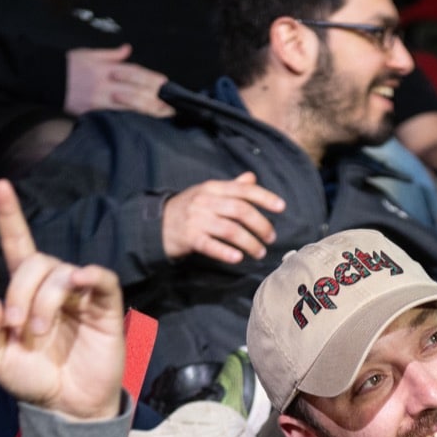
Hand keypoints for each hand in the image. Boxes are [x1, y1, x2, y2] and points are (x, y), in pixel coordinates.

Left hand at [0, 180, 125, 421]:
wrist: (66, 406)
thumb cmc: (32, 378)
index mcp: (24, 291)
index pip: (17, 243)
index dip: (8, 215)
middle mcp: (52, 285)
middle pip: (34, 261)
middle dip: (19, 290)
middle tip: (16, 326)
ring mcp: (79, 294)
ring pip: (59, 273)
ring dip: (43, 301)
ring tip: (37, 333)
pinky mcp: (105, 306)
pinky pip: (100, 278)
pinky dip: (88, 275)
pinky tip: (77, 283)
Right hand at [63, 44, 170, 117]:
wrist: (46, 78)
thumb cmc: (69, 65)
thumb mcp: (89, 54)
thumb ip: (111, 54)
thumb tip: (128, 49)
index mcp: (106, 67)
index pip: (134, 72)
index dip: (151, 78)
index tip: (166, 83)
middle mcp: (105, 82)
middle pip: (136, 90)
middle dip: (155, 98)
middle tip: (172, 106)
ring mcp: (99, 98)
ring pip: (128, 104)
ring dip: (147, 110)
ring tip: (163, 115)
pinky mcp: (91, 110)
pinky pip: (113, 115)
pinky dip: (128, 118)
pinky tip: (141, 122)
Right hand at [162, 172, 285, 264]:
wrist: (155, 223)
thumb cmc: (188, 208)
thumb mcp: (207, 192)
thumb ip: (231, 187)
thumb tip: (251, 178)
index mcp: (213, 187)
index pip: (244, 190)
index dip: (265, 198)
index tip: (281, 207)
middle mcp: (205, 201)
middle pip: (241, 211)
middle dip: (261, 225)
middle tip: (271, 238)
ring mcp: (196, 219)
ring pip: (230, 230)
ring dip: (249, 243)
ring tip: (259, 253)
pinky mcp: (189, 238)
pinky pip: (211, 245)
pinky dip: (226, 252)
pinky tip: (238, 258)